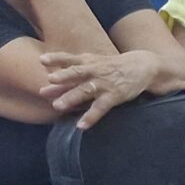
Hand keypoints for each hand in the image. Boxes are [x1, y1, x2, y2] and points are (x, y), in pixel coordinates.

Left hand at [40, 50, 160, 127]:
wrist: (142, 65)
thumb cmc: (112, 66)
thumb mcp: (94, 63)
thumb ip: (73, 72)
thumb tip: (48, 79)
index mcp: (88, 62)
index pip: (70, 59)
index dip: (56, 58)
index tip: (42, 60)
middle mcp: (95, 71)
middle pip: (77, 73)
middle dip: (63, 78)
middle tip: (48, 85)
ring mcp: (105, 84)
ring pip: (86, 90)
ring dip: (71, 98)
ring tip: (57, 106)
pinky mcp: (115, 95)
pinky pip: (101, 107)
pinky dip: (91, 116)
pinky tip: (81, 126)